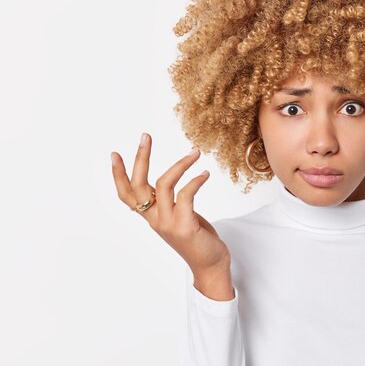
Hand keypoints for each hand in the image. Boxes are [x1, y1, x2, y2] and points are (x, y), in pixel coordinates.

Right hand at [111, 133, 230, 277]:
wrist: (211, 266)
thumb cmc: (197, 239)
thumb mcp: (179, 217)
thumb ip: (169, 202)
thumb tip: (166, 181)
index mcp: (151, 216)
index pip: (126, 195)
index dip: (118, 175)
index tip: (114, 154)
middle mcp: (155, 220)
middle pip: (138, 185)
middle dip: (140, 158)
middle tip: (145, 136)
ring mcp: (168, 223)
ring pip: (164, 184)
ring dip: (180, 164)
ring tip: (195, 153)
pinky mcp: (184, 226)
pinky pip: (186, 195)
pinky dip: (196, 180)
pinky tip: (205, 174)